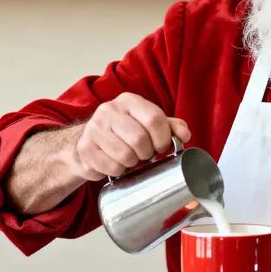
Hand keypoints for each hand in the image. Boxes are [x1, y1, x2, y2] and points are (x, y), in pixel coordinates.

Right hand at [74, 92, 190, 181]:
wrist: (88, 141)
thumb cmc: (125, 131)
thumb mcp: (148, 123)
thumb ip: (170, 126)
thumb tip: (185, 135)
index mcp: (129, 101)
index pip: (154, 119)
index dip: (163, 138)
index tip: (162, 147)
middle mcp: (109, 110)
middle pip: (140, 139)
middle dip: (147, 153)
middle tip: (144, 154)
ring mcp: (94, 129)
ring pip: (125, 156)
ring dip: (132, 163)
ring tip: (130, 158)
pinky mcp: (85, 148)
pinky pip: (111, 167)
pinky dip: (118, 170)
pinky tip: (116, 163)